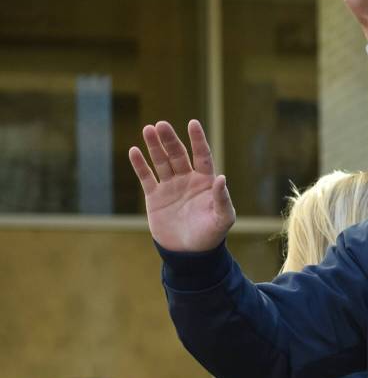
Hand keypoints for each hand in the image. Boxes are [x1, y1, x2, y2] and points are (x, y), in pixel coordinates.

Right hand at [128, 120, 235, 251]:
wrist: (189, 253)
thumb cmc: (211, 235)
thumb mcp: (222, 219)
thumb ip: (222, 199)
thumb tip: (222, 178)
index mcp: (205, 182)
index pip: (202, 155)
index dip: (197, 139)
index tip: (193, 123)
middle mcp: (187, 180)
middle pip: (178, 154)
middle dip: (170, 140)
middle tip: (161, 125)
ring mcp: (170, 187)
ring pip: (161, 162)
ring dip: (154, 146)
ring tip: (148, 129)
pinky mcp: (155, 197)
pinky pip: (146, 177)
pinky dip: (140, 165)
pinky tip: (134, 151)